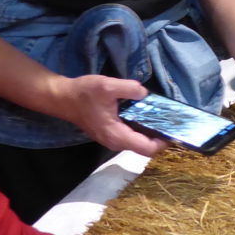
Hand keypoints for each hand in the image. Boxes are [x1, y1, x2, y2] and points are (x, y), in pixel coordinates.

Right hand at [45, 74, 167, 157]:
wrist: (61, 97)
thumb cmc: (83, 93)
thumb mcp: (107, 86)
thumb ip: (129, 88)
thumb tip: (145, 92)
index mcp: (117, 136)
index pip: (147, 149)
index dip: (163, 142)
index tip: (173, 128)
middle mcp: (116, 142)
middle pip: (145, 148)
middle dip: (160, 136)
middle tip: (171, 119)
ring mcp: (112, 139)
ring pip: (139, 142)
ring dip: (151, 132)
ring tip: (161, 115)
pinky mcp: (110, 133)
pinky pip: (131, 135)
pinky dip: (141, 128)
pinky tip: (146, 113)